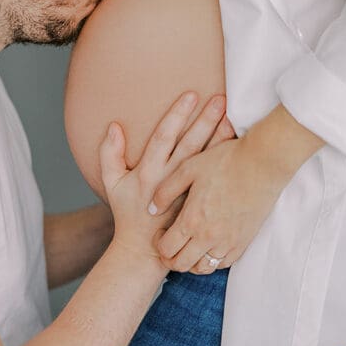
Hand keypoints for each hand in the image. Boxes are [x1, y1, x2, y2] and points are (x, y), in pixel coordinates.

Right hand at [99, 92, 234, 263]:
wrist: (145, 249)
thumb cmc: (127, 212)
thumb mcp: (112, 183)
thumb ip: (109, 154)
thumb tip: (114, 125)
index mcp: (149, 172)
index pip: (164, 136)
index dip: (177, 115)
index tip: (191, 95)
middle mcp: (169, 180)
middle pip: (190, 144)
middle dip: (205, 120)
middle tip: (221, 99)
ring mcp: (186, 193)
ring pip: (205, 160)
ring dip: (219, 138)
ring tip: (232, 117)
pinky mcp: (197, 203)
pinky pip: (212, 178)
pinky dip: (223, 161)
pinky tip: (236, 146)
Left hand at [148, 104, 324, 274]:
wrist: (262, 164)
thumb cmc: (224, 161)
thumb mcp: (188, 169)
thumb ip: (166, 191)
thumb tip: (151, 209)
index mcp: (191, 220)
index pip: (167, 249)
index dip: (159, 246)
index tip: (161, 235)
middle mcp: (208, 237)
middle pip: (182, 265)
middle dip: (171, 260)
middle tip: (171, 248)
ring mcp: (228, 242)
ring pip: (203, 268)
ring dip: (192, 262)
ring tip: (190, 248)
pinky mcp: (244, 242)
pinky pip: (223, 264)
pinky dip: (213, 260)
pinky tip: (210, 246)